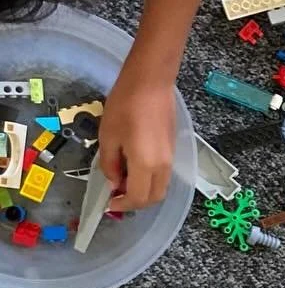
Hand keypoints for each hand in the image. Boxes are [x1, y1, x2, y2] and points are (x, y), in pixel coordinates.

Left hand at [98, 63, 175, 208]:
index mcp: (145, 164)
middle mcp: (162, 166)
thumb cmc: (125, 105)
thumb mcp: (108, 136)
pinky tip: (134, 167)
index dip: (122, 205)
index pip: (137, 197)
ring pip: (161, 187)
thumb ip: (109, 164)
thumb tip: (114, 181)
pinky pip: (163, 175)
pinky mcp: (173, 149)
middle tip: (116, 195)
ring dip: (144, 191)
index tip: (108, 203)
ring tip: (124, 181)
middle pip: (154, 198)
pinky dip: (150, 180)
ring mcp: (171, 158)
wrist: (151, 83)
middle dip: (135, 202)